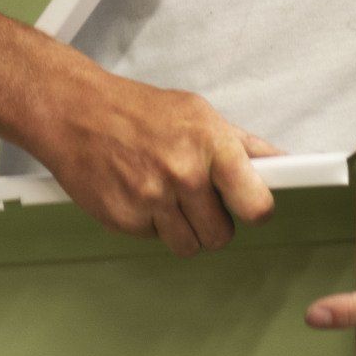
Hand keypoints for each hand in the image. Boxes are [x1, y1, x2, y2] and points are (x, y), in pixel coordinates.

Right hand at [18, 63, 278, 258]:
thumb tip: (282, 163)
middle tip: (193, 196)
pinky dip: (147, 224)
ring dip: (181, 228)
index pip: (257, 205)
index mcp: (210, 144)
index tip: (248, 206)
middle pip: (221, 235)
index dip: (254, 210)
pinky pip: (154, 240)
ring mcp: (152, 199)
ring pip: (189, 245)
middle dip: (211, 221)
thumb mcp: (196, 113)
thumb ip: (241, 144)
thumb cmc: (135, 110)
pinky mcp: (124, 219)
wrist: (73, 112)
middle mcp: (184, 173)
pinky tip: (136, 194)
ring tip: (163, 196)